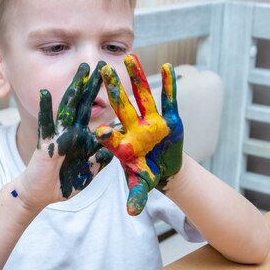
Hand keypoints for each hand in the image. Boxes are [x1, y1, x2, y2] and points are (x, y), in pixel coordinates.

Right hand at [33, 61, 112, 201]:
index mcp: (83, 136)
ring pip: (69, 107)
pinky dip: (45, 108)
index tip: (118, 83)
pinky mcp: (46, 143)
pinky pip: (46, 123)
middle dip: (93, 84)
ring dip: (75, 88)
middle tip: (103, 64)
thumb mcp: (91, 169)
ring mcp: (59, 134)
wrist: (43, 195)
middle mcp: (72, 130)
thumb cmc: (65, 181)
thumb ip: (103, 158)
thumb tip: (119, 147)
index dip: (106, 100)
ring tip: (82, 70)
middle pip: (84, 103)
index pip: (97, 114)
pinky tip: (45, 93)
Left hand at [95, 54, 183, 215]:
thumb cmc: (147, 175)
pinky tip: (168, 67)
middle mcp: (135, 129)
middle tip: (103, 71)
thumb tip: (132, 212)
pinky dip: (169, 85)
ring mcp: (152, 122)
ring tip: (131, 56)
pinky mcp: (170, 119)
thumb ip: (136, 196)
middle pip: (122, 106)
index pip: (112, 138)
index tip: (99, 129)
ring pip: (143, 96)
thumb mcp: (141, 186)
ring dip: (138, 77)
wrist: (163, 169)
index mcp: (124, 145)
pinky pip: (169, 99)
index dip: (106, 134)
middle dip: (114, 90)